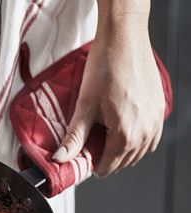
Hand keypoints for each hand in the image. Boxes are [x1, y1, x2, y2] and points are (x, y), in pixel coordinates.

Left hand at [53, 18, 165, 176]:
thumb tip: (60, 159)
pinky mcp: (159, 110)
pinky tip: (123, 132)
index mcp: (126, 134)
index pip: (108, 167)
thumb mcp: (84, 106)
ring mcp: (155, 121)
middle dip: (106, 159)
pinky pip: (151, 139)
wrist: (124, 39)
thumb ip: (74, 138)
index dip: (92, 165)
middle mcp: (145, 131)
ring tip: (105, 139)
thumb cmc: (105, 67)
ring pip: (139, 153)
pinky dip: (137, 142)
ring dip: (122, 152)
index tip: (83, 157)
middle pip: (124, 163)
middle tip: (91, 146)